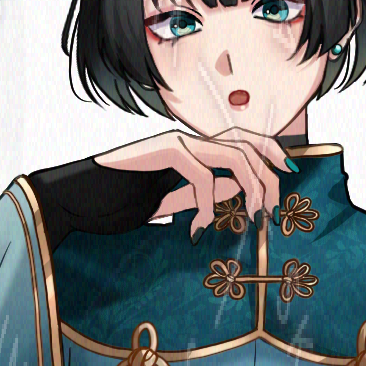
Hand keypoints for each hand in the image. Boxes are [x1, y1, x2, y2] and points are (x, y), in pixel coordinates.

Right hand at [102, 126, 294, 236]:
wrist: (78, 195)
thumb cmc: (115, 199)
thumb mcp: (167, 200)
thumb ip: (198, 194)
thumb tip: (234, 191)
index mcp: (190, 146)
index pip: (240, 140)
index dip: (269, 151)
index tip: (288, 174)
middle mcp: (187, 136)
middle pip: (246, 144)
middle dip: (269, 176)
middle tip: (271, 212)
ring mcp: (176, 139)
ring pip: (234, 154)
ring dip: (251, 188)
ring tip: (251, 217)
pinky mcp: (165, 149)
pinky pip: (203, 175)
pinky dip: (207, 205)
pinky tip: (197, 228)